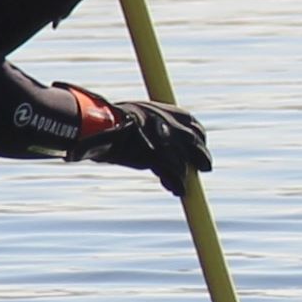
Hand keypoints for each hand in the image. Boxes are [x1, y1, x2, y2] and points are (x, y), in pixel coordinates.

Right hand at [90, 97, 209, 185]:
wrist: (96, 126)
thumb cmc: (114, 124)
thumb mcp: (140, 119)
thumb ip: (157, 129)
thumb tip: (168, 146)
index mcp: (166, 111)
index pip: (193, 124)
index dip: (199, 138)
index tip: (199, 147)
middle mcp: (169, 123)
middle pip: (195, 143)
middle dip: (201, 157)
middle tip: (204, 168)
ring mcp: (163, 139)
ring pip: (183, 161)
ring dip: (184, 175)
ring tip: (182, 187)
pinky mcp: (155, 155)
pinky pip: (173, 173)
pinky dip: (177, 184)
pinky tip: (177, 190)